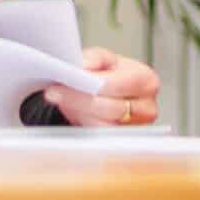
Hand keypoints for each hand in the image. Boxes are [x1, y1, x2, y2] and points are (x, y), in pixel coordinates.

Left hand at [43, 48, 160, 126]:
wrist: (112, 94)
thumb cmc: (111, 76)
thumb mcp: (104, 59)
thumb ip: (94, 58)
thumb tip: (84, 66)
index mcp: (146, 81)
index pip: (117, 84)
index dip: (91, 83)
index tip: (68, 79)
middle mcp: (146, 107)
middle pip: (109, 107)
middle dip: (78, 99)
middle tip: (53, 92)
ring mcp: (136, 128)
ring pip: (101, 123)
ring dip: (77, 112)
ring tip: (59, 99)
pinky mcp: (121, 140)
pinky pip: (98, 134)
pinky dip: (81, 122)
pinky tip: (70, 110)